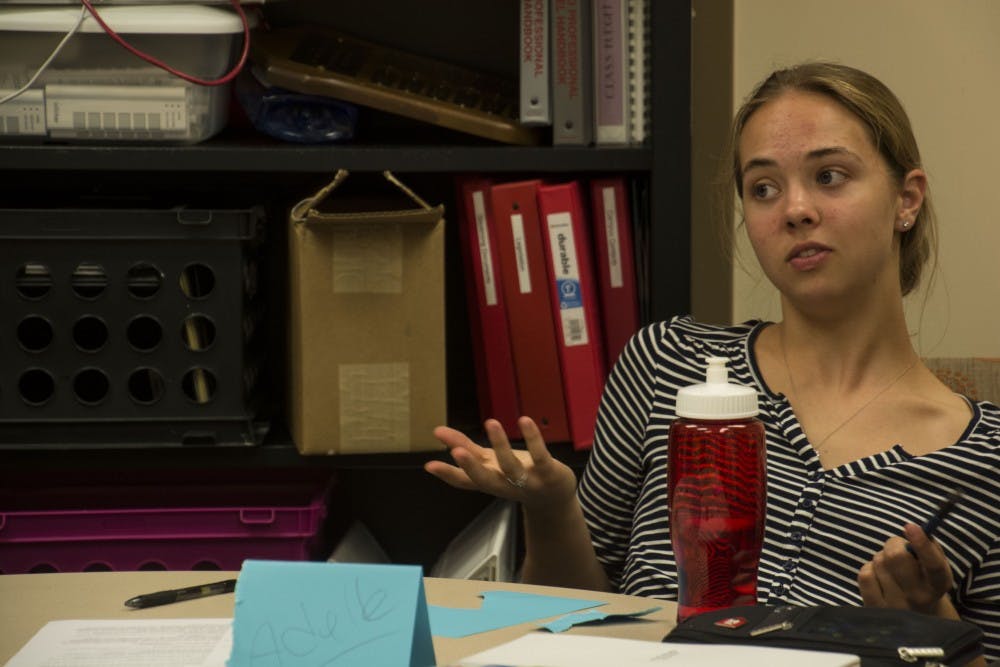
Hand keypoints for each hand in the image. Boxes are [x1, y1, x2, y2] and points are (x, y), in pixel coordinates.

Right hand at [424, 416, 577, 508]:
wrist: (553, 499)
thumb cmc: (516, 476)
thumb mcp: (490, 463)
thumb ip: (466, 447)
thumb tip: (437, 431)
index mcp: (488, 481)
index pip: (465, 482)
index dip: (448, 475)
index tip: (429, 465)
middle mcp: (505, 484)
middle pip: (485, 479)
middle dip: (471, 467)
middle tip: (456, 452)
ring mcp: (527, 481)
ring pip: (511, 466)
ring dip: (501, 445)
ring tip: (490, 422)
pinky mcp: (548, 472)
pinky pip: (540, 455)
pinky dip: (533, 438)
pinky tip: (525, 420)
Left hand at [857, 523, 955, 617]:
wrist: (918, 618)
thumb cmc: (925, 581)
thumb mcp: (935, 566)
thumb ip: (929, 546)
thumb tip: (913, 530)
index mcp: (938, 585)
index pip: (933, 565)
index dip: (922, 544)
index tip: (910, 526)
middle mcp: (918, 598)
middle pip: (896, 557)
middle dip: (894, 544)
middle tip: (898, 547)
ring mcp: (895, 606)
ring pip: (879, 562)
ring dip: (882, 558)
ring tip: (892, 568)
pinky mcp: (874, 608)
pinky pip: (865, 574)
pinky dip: (870, 568)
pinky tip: (880, 576)